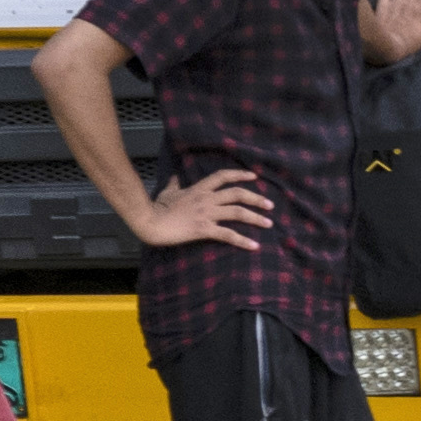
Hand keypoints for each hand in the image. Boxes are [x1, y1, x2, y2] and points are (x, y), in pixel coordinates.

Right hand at [127, 167, 271, 250]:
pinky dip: (243, 241)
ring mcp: (206, 213)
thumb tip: (175, 176)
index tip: (254, 177)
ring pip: (237, 212)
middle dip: (256, 198)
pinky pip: (228, 235)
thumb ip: (175, 184)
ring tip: (269, 224)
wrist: (150, 221)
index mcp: (199, 189)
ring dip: (256, 218)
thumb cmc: (157, 208)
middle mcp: (206, 199)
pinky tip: (255, 246)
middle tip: (270, 205)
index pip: (223, 176)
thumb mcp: (168, 192)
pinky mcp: (204, 229)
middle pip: (237, 194)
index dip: (240, 175)